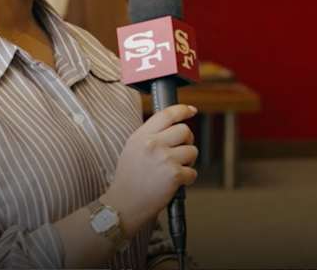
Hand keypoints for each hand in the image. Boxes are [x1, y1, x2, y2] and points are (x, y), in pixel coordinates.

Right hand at [102, 104, 198, 234]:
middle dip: (187, 141)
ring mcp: (164, 158)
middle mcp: (152, 144)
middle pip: (185, 130)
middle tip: (180, 152)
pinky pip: (193, 172)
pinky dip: (187, 179)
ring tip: (173, 170)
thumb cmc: (128, 180)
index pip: (166, 114)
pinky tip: (174, 184)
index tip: (191, 111)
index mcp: (141, 136)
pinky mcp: (174, 174)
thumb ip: (150, 136)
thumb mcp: (132, 149)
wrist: (123, 205)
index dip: (182, 110)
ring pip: (192, 150)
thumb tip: (173, 126)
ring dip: (188, 161)